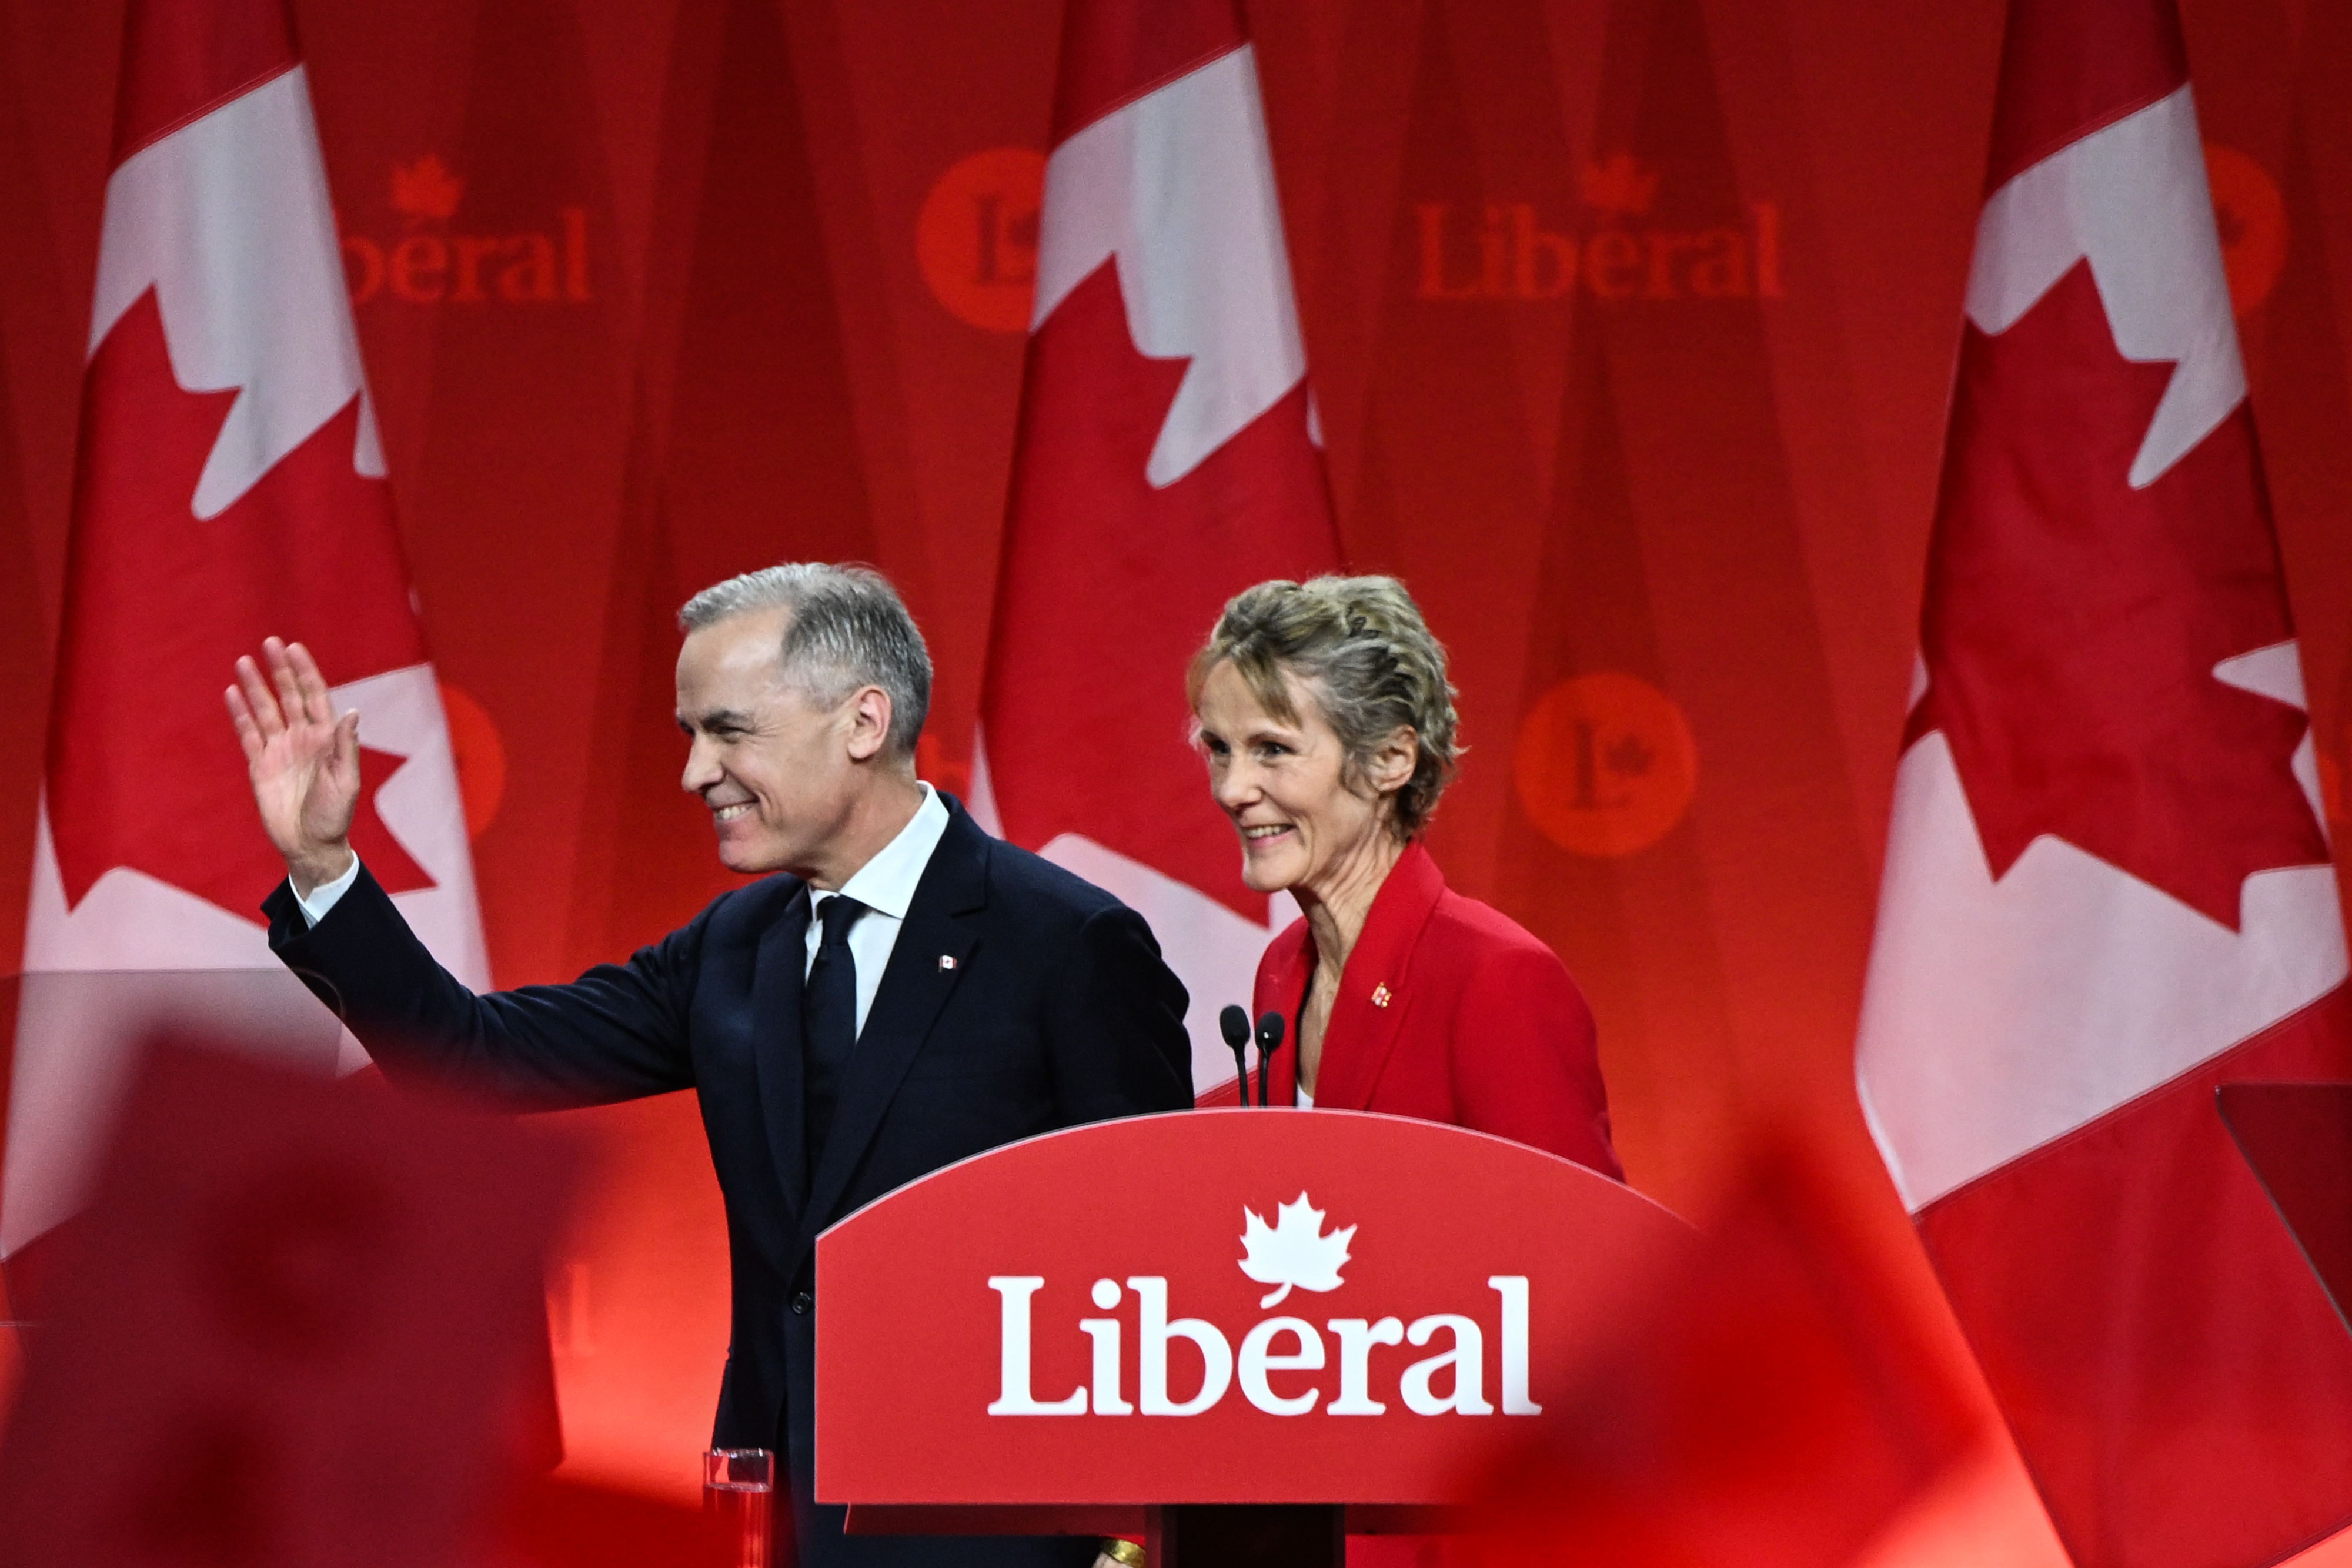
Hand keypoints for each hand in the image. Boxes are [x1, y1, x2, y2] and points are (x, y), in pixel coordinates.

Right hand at [226, 637, 359, 895]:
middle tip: (269, 642)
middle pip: (288, 696)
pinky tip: (232, 693)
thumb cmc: (334, 816)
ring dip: (255, 686)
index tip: (294, 648)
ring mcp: (280, 749)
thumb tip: (351, 713)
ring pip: (265, 709)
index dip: (305, 672)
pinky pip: (248, 733)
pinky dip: (240, 714)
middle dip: (279, 670)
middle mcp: (302, 738)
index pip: (314, 696)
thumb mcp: (346, 782)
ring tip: (243, 661)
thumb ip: (345, 747)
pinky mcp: (260, 764)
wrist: (310, 845)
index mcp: (326, 739)